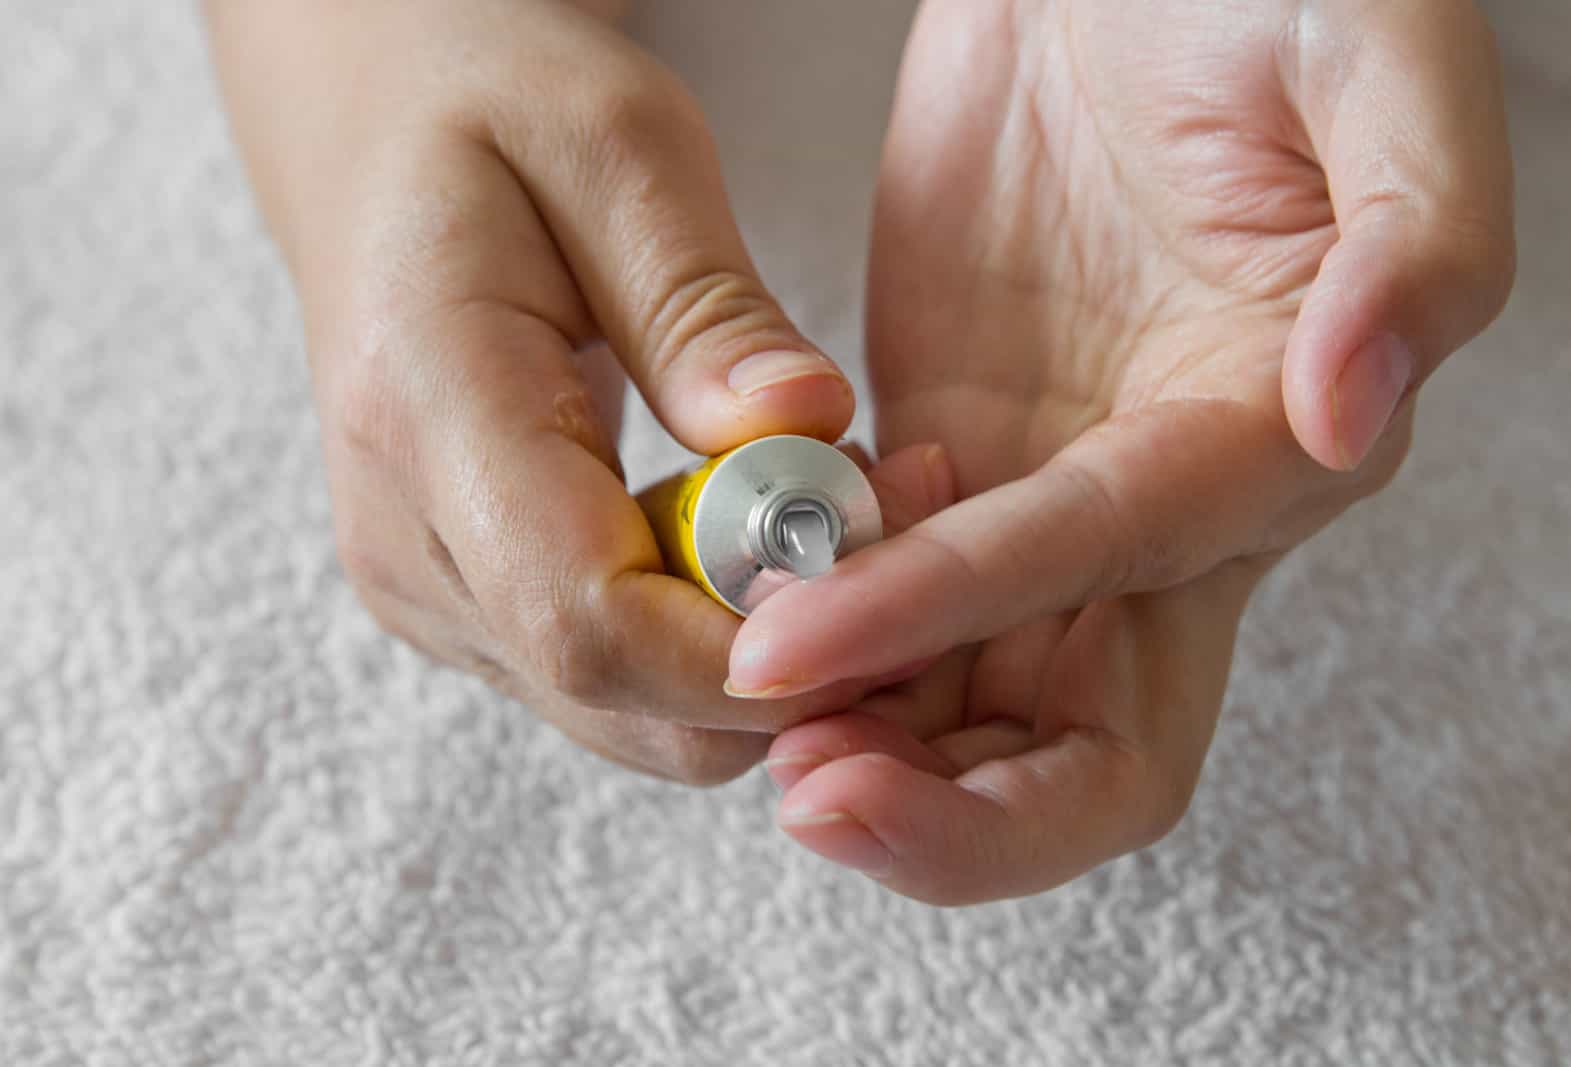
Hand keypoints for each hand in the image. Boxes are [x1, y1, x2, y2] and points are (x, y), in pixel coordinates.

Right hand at [206, 0, 947, 781]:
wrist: (383, 144)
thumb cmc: (494, 115)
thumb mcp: (618, 150)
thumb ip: (705, 308)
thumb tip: (807, 428)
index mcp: (425, 411)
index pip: (587, 620)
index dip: (753, 647)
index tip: (886, 575)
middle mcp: (406, 541)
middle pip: (623, 700)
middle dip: (794, 655)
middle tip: (902, 513)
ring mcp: (430, 590)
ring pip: (635, 714)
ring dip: (768, 646)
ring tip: (843, 496)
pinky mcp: (468, 605)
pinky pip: (620, 681)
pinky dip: (720, 633)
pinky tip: (766, 523)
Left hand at [730, 0, 1514, 900]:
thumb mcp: (1380, 72)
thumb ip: (1418, 245)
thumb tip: (1349, 414)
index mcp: (1262, 440)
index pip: (1107, 579)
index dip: (950, 624)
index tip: (789, 649)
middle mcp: (1154, 511)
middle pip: (1078, 744)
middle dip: (947, 810)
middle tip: (796, 789)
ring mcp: (1039, 492)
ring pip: (965, 699)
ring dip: (864, 744)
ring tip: (738, 709)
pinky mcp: (948, 452)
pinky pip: (882, 596)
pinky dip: (818, 630)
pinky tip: (740, 592)